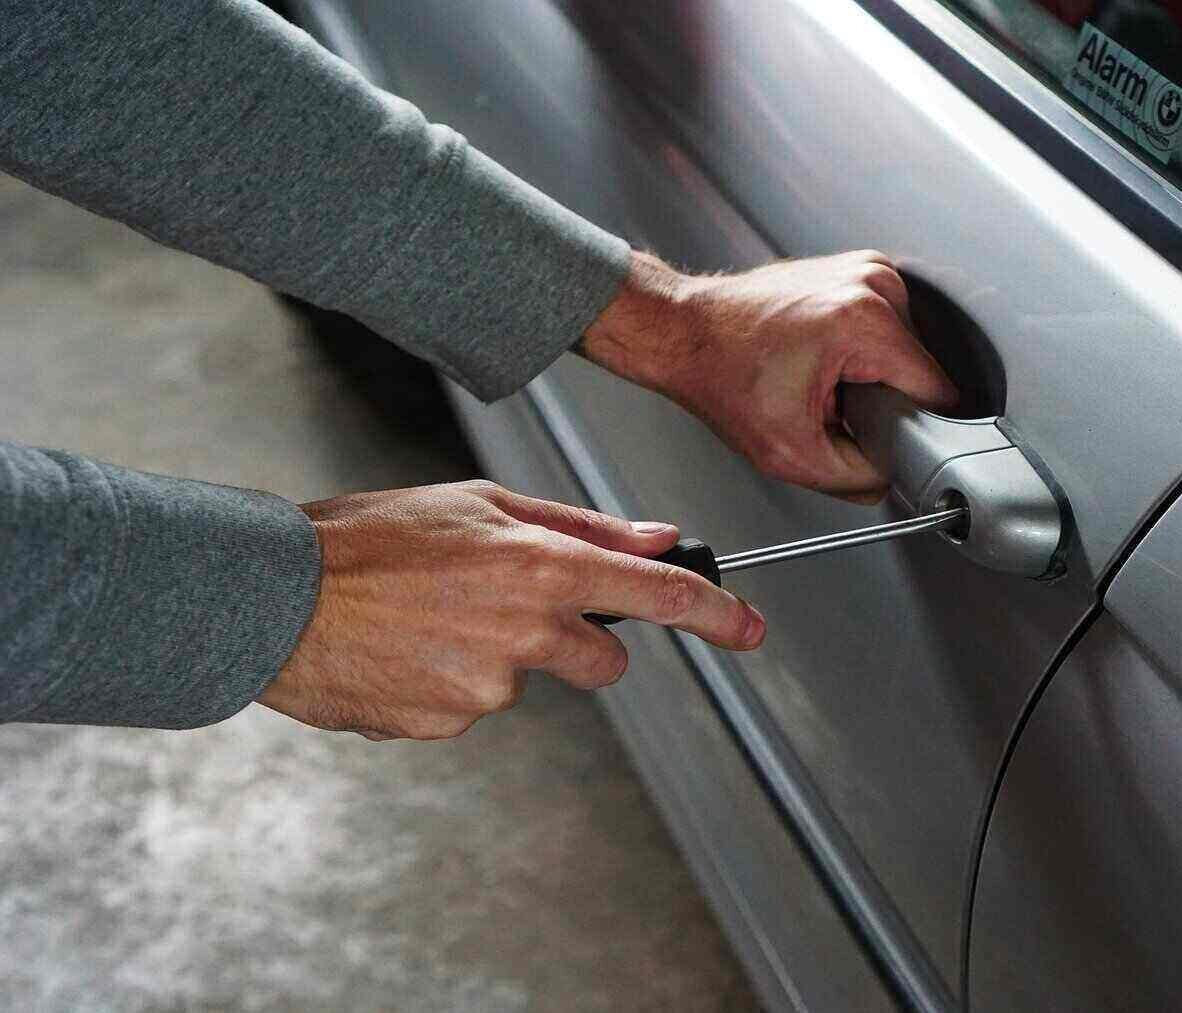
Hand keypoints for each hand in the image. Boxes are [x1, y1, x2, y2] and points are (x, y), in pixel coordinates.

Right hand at [259, 480, 764, 740]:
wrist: (274, 598)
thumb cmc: (370, 537)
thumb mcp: (480, 504)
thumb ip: (579, 526)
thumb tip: (655, 539)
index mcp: (543, 567)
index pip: (660, 596)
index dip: (717, 615)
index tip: (749, 629)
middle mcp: (528, 631)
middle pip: (605, 661)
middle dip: (578, 643)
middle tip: (509, 606)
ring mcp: (489, 686)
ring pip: (528, 679)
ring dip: (498, 655)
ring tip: (430, 618)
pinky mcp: (449, 724)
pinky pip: (473, 705)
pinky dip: (450, 682)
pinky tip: (406, 650)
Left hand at [580, 250, 959, 502]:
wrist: (686, 332)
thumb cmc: (722, 375)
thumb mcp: (791, 454)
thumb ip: (859, 480)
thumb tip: (894, 478)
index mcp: (865, 321)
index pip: (938, 392)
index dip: (915, 428)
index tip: (880, 436)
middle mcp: (873, 284)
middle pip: (921, 372)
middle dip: (886, 401)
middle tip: (833, 407)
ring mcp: (868, 270)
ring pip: (907, 353)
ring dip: (875, 378)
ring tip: (826, 381)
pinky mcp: (859, 271)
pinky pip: (888, 331)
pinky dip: (864, 354)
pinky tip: (825, 361)